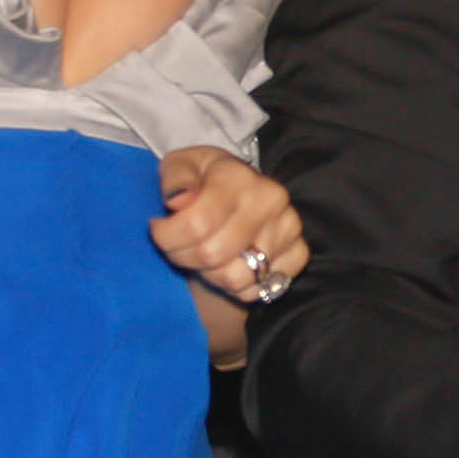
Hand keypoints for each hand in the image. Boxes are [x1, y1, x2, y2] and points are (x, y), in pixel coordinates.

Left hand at [154, 147, 306, 302]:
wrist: (237, 196)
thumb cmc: (202, 182)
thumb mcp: (180, 167)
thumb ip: (175, 179)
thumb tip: (178, 200)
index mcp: (239, 175)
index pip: (197, 223)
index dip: (167, 236)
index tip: (159, 229)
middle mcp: (271, 199)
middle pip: (213, 254)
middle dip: (184, 257)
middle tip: (178, 246)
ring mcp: (289, 228)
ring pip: (235, 277)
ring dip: (209, 274)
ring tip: (203, 256)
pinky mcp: (299, 254)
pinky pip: (259, 290)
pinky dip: (236, 287)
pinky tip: (228, 265)